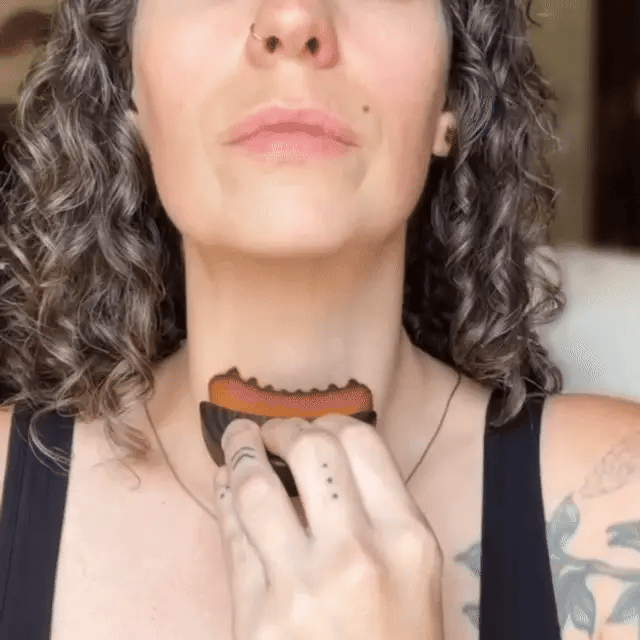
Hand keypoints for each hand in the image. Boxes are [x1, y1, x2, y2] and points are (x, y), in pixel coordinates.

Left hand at [213, 413, 443, 639]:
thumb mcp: (414, 577)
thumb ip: (379, 513)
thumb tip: (326, 453)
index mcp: (408, 540)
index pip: (362, 442)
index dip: (330, 421)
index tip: (313, 426)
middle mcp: (359, 553)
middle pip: (311, 448)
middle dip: (283, 429)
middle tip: (271, 431)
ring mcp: (302, 586)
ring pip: (257, 485)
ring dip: (241, 452)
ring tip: (238, 441)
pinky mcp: (256, 618)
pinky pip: (232, 534)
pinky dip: (225, 496)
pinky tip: (225, 483)